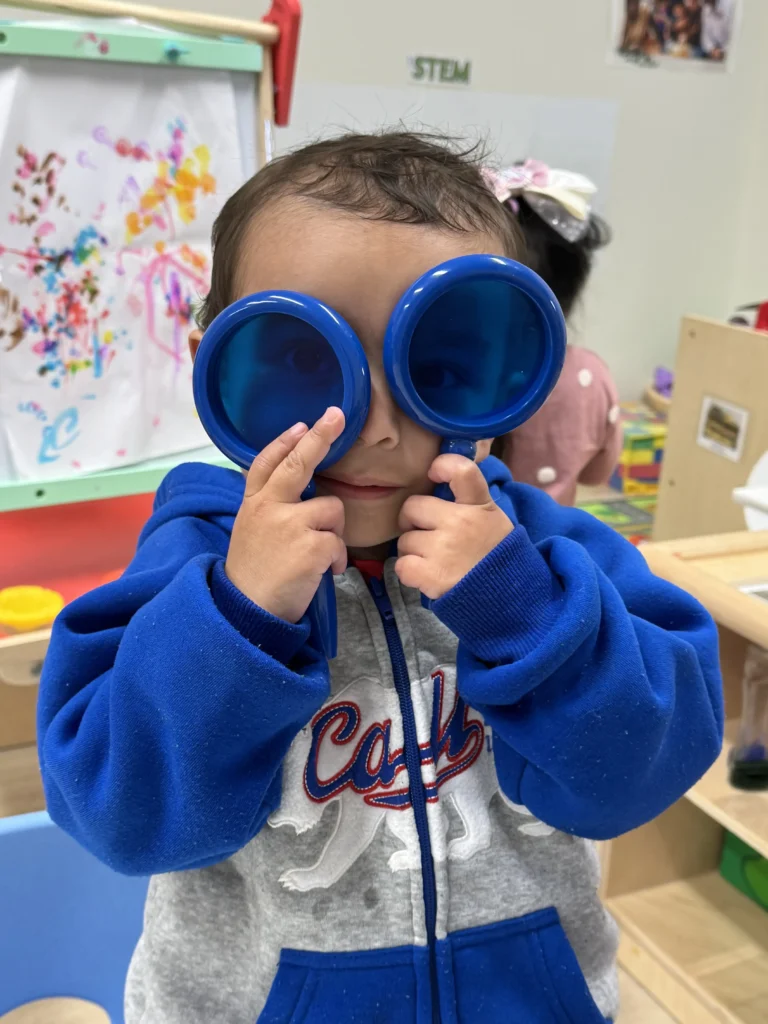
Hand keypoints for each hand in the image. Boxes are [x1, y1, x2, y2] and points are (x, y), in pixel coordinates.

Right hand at [225, 408, 346, 622]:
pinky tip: (324, 573)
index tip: (300, 424)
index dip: (283, 443)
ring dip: (333, 532)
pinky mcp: (311, 544)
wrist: (245, 611)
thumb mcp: (250, 533)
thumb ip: (270, 510)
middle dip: (319, 437)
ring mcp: (290, 523)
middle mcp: (269, 507)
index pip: (265, 463)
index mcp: (252, 503)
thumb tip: (300, 495)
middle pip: (298, 464)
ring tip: (318, 557)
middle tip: (335, 416)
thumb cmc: (253, 576)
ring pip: (332, 509)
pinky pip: (339, 542)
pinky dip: (337, 559)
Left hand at [395, 455, 512, 600]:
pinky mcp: (432, 574)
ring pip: (405, 540)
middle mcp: (460, 522)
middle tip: (427, 535)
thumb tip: (441, 479)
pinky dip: (410, 572)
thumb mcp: (493, 520)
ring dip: (413, 551)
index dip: (441, 465)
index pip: (461, 470)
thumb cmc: (496, 557)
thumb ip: (470, 502)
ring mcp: (444, 548)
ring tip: (434, 561)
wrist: (510, 600)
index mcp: (480, 506)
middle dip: (413, 522)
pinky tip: (427, 576)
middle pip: (412, 507)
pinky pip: (402, 565)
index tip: (433, 472)